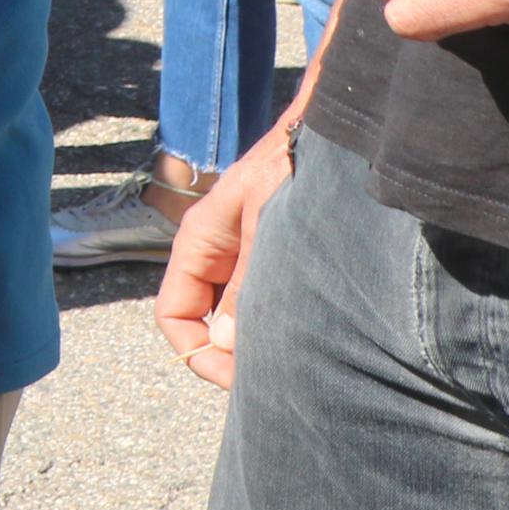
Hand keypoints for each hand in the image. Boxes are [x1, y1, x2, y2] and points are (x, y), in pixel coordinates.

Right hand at [154, 128, 292, 389]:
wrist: (335, 129)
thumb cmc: (295, 165)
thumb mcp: (267, 225)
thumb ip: (245, 284)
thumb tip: (225, 344)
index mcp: (200, 243)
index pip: (173, 313)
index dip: (196, 352)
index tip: (238, 378)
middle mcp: (218, 252)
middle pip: (203, 319)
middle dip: (228, 353)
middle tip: (271, 380)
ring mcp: (248, 253)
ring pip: (236, 312)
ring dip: (255, 339)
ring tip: (294, 361)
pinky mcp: (279, 253)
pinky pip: (265, 298)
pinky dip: (277, 321)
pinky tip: (309, 333)